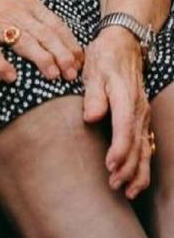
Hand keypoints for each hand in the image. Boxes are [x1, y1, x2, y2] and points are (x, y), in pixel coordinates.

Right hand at [0, 0, 84, 83]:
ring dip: (41, 60)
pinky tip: (11, 77)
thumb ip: (29, 7)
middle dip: (62, 55)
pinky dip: (1, 64)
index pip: (55, 24)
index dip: (70, 43)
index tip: (80, 59)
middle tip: (72, 74)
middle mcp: (15, 12)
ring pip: (24, 42)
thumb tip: (47, 24)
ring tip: (53, 75)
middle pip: (45, 36)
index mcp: (26, 2)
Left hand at [83, 25, 150, 198]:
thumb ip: (93, 94)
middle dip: (128, 169)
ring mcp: (143, 116)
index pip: (125, 130)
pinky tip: (136, 180)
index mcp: (126, 99)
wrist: (124, 44)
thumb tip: (91, 117)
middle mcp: (139, 110)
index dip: (119, 151)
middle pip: (138, 146)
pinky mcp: (141, 119)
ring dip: (137, 173)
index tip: (110, 166)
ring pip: (145, 150)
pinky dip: (142, 165)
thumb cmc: (105, 57)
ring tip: (128, 192)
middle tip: (114, 186)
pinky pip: (145, 146)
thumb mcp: (94, 70)